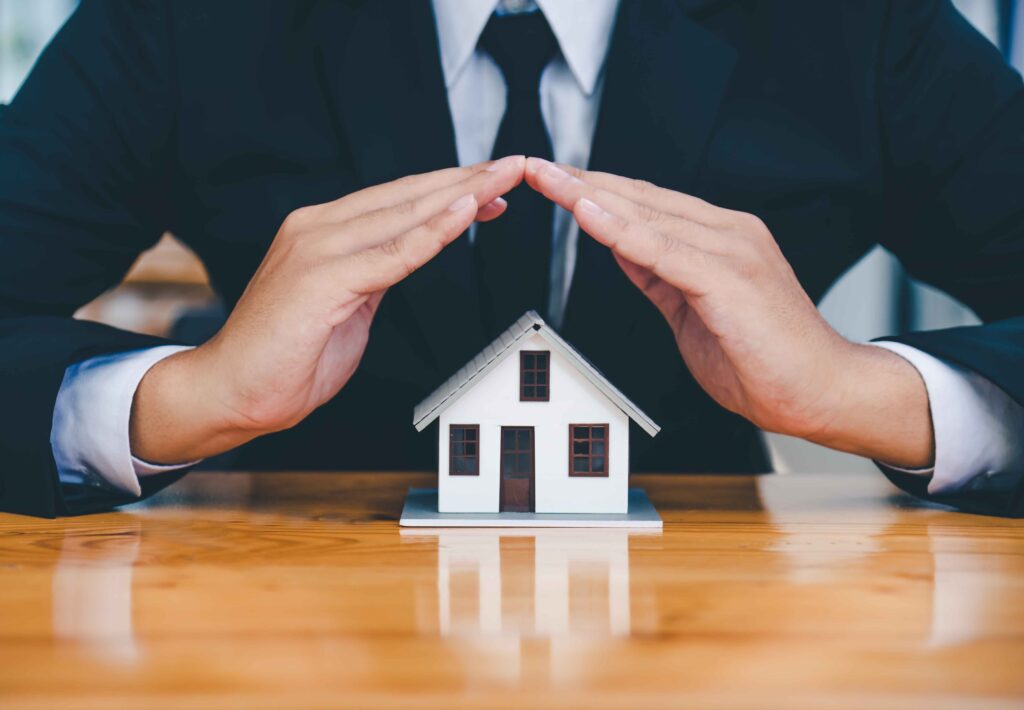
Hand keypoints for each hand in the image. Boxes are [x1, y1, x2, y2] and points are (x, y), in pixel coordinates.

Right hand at [131, 156, 525, 462]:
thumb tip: (405, 259)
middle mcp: (318, 228)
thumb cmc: (285, 357)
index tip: (493, 183)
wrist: (231, 391)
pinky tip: (466, 211)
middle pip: (408, 196)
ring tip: (505, 176)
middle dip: (468, 178)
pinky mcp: (320, 280)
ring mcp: (317, 249)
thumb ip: (373, 277)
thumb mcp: (346, 306)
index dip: (450, 189)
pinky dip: (433, 232)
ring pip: (404, 214)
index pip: (398, 201)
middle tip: (515, 164)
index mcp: (323, 232)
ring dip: (462, 193)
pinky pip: (392, 254)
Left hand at [525, 158, 933, 467]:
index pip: (648, 203)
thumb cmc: (765, 359)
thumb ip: (659, 275)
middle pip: (642, 198)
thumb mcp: (692, 310)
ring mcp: (732, 250)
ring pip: (648, 214)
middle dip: (584, 182)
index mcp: (721, 239)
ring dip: (591, 194)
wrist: (821, 391)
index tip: (557, 180)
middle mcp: (729, 233)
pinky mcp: (730, 278)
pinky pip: (663, 249)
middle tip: (537, 167)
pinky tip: (588, 211)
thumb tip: (621, 246)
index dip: (598, 190)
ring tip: (549, 178)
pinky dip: (621, 229)